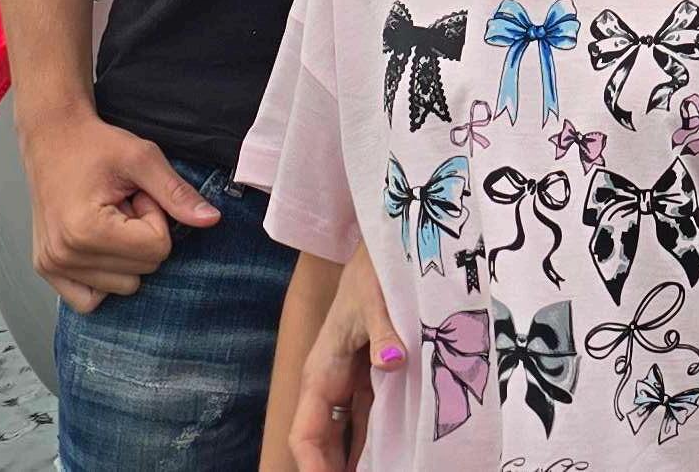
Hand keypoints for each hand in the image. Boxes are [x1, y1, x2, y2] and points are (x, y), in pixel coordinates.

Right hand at [18, 107, 219, 312]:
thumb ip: (177, 193)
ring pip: (124, 287)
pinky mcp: (47, 270)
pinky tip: (99, 244)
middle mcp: (63, 255)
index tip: (135, 195)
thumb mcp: (143, 158)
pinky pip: (90, 300)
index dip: (155, 217)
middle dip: (142, 235)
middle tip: (121, 204)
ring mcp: (52, 266)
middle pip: (143, 270)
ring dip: (125, 253)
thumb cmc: (94, 145)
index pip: (156, 249)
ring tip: (108, 217)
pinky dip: (105, 277)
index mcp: (85, 231)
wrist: (52, 137)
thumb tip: (211, 220)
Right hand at [290, 246, 404, 471]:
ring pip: (345, 437)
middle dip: (332, 470)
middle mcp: (329, 386)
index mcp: (320, 374)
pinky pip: (367, 420)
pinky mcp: (368, 379)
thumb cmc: (371, 274)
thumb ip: (383, 334)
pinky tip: (390, 460)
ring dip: (354, 462)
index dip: (314, 467)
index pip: (305, 434)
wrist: (382, 249)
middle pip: (322, 444)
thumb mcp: (376, 301)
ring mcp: (348, 384)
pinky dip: (374, 443)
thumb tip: (393, 363)